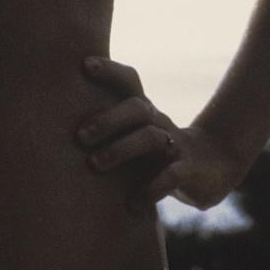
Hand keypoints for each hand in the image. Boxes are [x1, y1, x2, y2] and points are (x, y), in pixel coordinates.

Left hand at [76, 56, 241, 210]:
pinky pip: (172, 176)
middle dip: (108, 120)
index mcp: (145, 113)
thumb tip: (56, 133)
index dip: (110, 71)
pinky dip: (151, 189)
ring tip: (95, 164)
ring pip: (150, 138)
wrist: (212, 168)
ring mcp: (176, 146)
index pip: (129, 82)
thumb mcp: (134, 136)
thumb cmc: (157, 153)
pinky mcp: (189, 171)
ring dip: (121, 149)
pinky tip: (133, 205)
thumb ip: (106, 131)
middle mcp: (159, 123)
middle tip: (80, 136)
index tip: (84, 64)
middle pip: (137, 109)